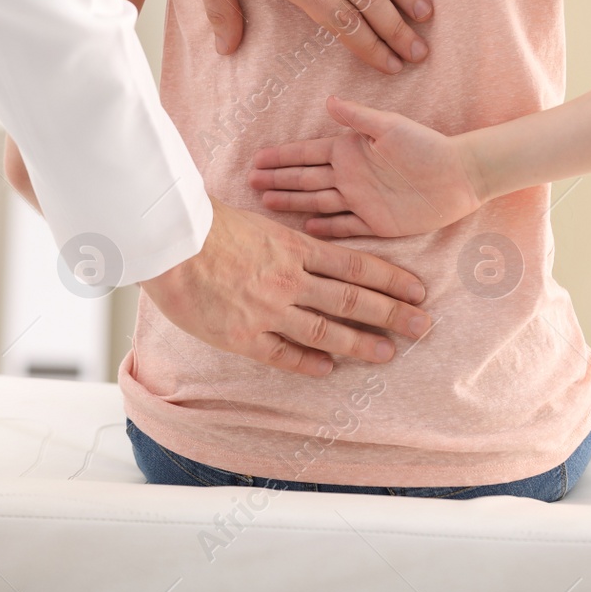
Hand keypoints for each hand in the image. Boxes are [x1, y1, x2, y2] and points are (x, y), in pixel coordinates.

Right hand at [142, 199, 432, 375]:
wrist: (167, 242)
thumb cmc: (207, 225)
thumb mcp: (258, 222)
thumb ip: (288, 241)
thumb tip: (313, 251)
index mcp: (295, 246)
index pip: (356, 264)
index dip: (391, 278)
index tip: (417, 290)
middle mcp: (290, 279)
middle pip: (353, 298)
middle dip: (392, 313)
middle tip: (422, 325)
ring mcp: (269, 309)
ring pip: (326, 330)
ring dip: (361, 343)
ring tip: (388, 353)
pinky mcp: (243, 335)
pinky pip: (284, 354)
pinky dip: (309, 362)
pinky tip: (329, 369)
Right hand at [249, 96, 485, 237]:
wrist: (459, 175)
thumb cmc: (427, 146)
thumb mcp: (390, 126)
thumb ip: (358, 117)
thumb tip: (327, 101)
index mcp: (350, 150)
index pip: (307, 153)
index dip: (282, 156)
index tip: (258, 158)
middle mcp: (351, 175)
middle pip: (306, 178)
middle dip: (279, 178)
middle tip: (252, 181)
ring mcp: (361, 200)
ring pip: (318, 201)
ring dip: (293, 201)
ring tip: (267, 201)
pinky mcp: (376, 222)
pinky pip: (344, 226)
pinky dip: (325, 228)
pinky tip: (306, 227)